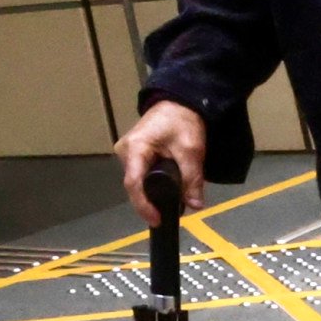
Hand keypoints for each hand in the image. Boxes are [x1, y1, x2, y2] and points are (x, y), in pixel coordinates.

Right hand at [116, 102, 207, 223]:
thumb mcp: (191, 150)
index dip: (144, 205)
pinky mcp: (133, 154)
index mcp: (135, 148)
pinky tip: (167, 186)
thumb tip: (195, 205)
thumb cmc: (182, 121)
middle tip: (173, 210)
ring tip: (174, 197)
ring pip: (138, 181)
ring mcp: (126, 152)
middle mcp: (124, 152)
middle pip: (135, 185)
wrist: (178, 101)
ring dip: (154, 190)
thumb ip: (192, 179)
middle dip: (153, 199)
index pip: (133, 183)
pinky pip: (141, 175)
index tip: (157, 219)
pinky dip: (154, 182)